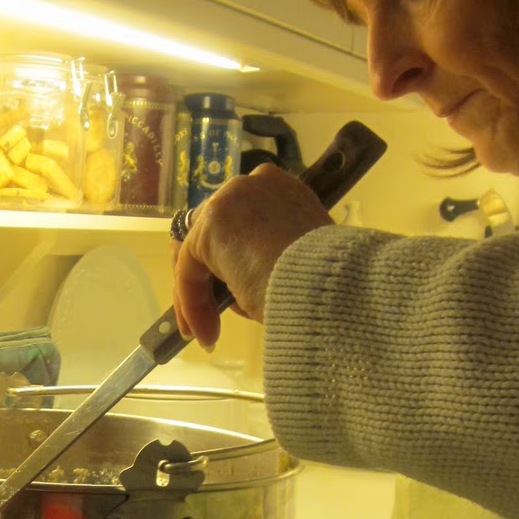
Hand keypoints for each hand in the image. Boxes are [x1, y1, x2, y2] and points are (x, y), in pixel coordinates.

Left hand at [172, 163, 333, 348]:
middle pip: (211, 233)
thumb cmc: (326, 284)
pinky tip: (205, 333)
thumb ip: (273, 258)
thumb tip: (248, 284)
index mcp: (282, 191)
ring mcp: (229, 200)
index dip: (231, 262)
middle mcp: (253, 185)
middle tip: (209, 319)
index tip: (234, 301)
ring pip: (195, 252)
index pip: (241, 222)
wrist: (329, 287)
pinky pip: (189, 270)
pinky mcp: (210, 225)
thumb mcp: (299, 264)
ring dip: (196, 296)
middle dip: (207, 279)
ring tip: (206, 333)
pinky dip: (191, 303)